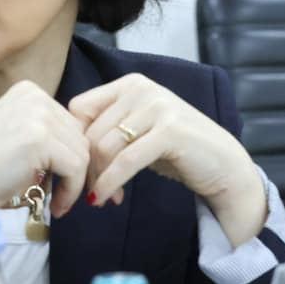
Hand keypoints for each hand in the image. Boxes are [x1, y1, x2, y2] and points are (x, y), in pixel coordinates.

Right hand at [0, 81, 91, 273]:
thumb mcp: (18, 140)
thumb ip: (48, 135)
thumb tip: (89, 149)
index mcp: (27, 92)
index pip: (73, 124)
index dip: (75, 156)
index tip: (69, 182)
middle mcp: (32, 96)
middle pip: (81, 136)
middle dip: (79, 170)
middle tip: (68, 197)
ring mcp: (35, 114)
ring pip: (83, 152)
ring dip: (75, 183)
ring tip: (57, 203)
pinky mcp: (38, 138)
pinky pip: (77, 167)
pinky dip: (72, 190)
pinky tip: (56, 205)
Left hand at [68, 74, 265, 244]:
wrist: (222, 164)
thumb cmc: (176, 149)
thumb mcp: (138, 131)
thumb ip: (107, 128)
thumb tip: (62, 145)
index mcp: (131, 84)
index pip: (79, 109)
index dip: (72, 142)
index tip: (75, 169)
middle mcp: (143, 89)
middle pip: (90, 132)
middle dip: (84, 167)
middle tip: (86, 192)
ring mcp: (158, 107)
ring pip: (104, 148)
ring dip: (97, 179)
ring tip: (101, 198)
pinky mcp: (169, 131)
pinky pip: (125, 162)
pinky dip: (109, 184)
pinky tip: (104, 200)